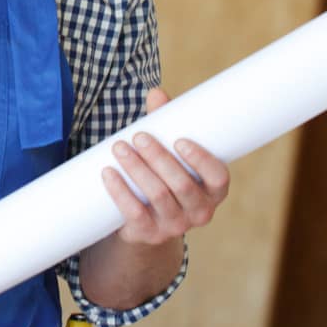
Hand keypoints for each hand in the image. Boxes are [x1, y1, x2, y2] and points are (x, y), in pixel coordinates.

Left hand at [102, 87, 229, 246]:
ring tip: (119, 147)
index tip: (180, 140)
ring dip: (137, 169)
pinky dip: (120, 191)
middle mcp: (200, 212)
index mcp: (213, 191)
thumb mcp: (170, 153)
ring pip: (158, 195)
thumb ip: (166, 124)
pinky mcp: (149, 233)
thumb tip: (156, 93)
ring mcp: (175, 226)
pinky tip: (107, 173)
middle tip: (139, 136)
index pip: (218, 177)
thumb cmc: (163, 177)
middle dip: (158, 158)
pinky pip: (134, 213)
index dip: (201, 160)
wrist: (145, 222)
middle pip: (182, 184)